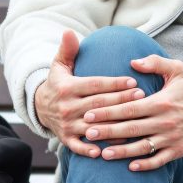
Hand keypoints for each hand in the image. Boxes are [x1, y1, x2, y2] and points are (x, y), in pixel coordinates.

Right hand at [34, 30, 145, 156]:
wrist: (39, 107)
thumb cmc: (58, 83)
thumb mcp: (59, 65)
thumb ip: (67, 49)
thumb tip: (69, 31)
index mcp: (68, 87)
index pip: (95, 85)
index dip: (114, 84)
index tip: (133, 82)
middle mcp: (67, 106)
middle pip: (99, 104)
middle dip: (121, 101)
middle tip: (142, 97)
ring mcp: (66, 124)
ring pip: (94, 125)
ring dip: (114, 125)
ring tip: (135, 122)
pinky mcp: (65, 139)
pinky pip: (79, 146)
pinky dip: (90, 149)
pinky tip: (106, 150)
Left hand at [82, 54, 182, 170]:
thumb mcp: (177, 69)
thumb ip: (154, 63)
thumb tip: (132, 62)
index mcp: (161, 102)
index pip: (129, 108)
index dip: (108, 112)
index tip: (90, 114)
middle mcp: (164, 121)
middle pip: (130, 129)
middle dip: (107, 132)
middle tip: (87, 133)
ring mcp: (171, 138)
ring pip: (141, 147)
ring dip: (121, 152)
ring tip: (102, 154)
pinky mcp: (178, 150)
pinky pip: (159, 160)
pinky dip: (145, 165)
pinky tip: (130, 167)